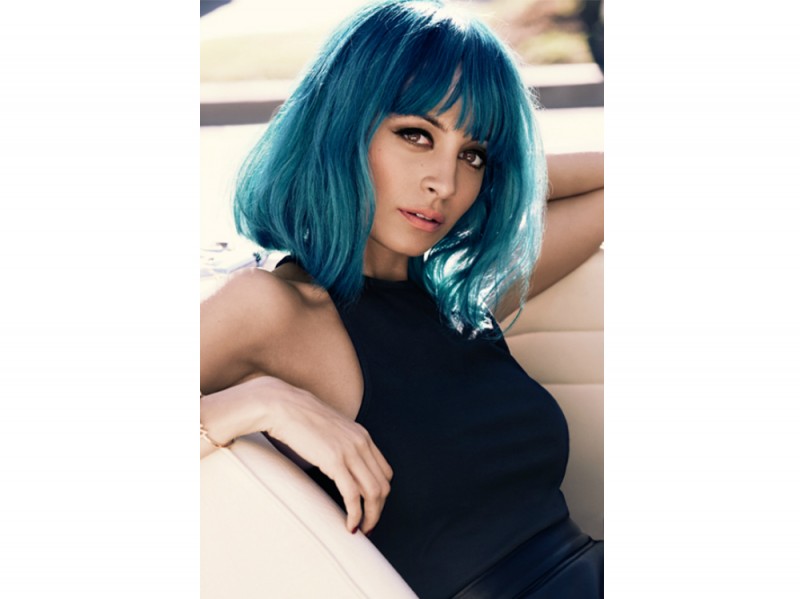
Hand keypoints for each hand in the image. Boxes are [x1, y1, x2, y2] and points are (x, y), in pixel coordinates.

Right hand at [265, 384, 392, 534]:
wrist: (282, 405)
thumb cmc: (299, 417)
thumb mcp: (330, 429)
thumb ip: (339, 444)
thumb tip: (337, 464)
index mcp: (362, 435)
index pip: (384, 471)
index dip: (381, 494)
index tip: (371, 508)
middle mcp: (361, 442)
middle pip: (383, 485)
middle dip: (378, 509)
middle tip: (368, 525)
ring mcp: (350, 451)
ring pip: (373, 493)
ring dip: (370, 516)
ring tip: (360, 528)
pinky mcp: (335, 461)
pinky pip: (353, 495)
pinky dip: (355, 514)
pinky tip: (349, 524)